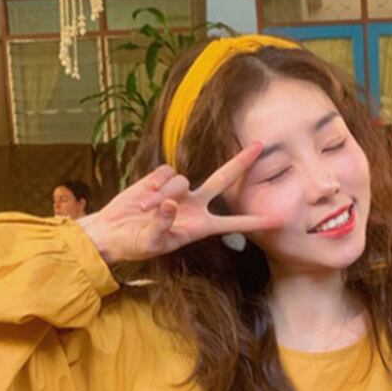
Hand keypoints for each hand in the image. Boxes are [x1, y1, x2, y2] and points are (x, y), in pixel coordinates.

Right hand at [77, 142, 281, 264]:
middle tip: (260, 146)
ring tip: (144, 209)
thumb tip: (169, 204)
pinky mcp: (160, 179)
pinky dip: (152, 184)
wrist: (114, 231)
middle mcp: (194, 205)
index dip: (253, 221)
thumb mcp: (152, 242)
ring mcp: (178, 190)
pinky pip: (165, 173)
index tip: (277, 220)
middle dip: (240, 163)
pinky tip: (142, 197)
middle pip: (222, 179)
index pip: (231, 223)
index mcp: (199, 226)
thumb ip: (162, 225)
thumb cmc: (135, 244)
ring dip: (162, 193)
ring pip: (182, 179)